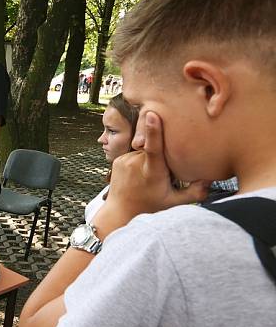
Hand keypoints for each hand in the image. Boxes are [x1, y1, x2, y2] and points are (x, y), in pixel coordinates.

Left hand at [95, 111, 208, 234]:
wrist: (119, 212)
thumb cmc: (149, 208)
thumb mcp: (174, 204)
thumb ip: (195, 192)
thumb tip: (211, 179)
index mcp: (152, 172)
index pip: (154, 148)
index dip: (153, 131)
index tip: (153, 114)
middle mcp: (136, 163)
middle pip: (155, 148)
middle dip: (163, 157)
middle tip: (162, 175)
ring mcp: (124, 160)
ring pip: (144, 150)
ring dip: (150, 159)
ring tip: (147, 177)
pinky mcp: (117, 159)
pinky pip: (134, 153)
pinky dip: (140, 160)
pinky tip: (138, 175)